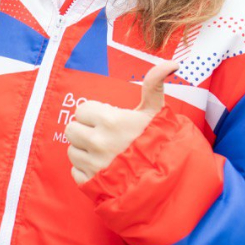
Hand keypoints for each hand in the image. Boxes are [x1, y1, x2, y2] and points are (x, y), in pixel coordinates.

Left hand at [65, 61, 178, 185]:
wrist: (164, 178)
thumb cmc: (157, 140)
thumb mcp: (155, 110)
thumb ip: (155, 84)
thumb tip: (172, 63)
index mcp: (110, 120)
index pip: (81, 110)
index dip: (94, 113)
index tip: (108, 119)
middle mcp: (98, 142)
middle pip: (71, 129)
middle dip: (85, 130)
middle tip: (103, 134)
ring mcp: (93, 164)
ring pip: (72, 150)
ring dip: (84, 150)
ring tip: (104, 151)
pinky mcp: (90, 182)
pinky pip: (75, 171)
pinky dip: (86, 169)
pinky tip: (102, 166)